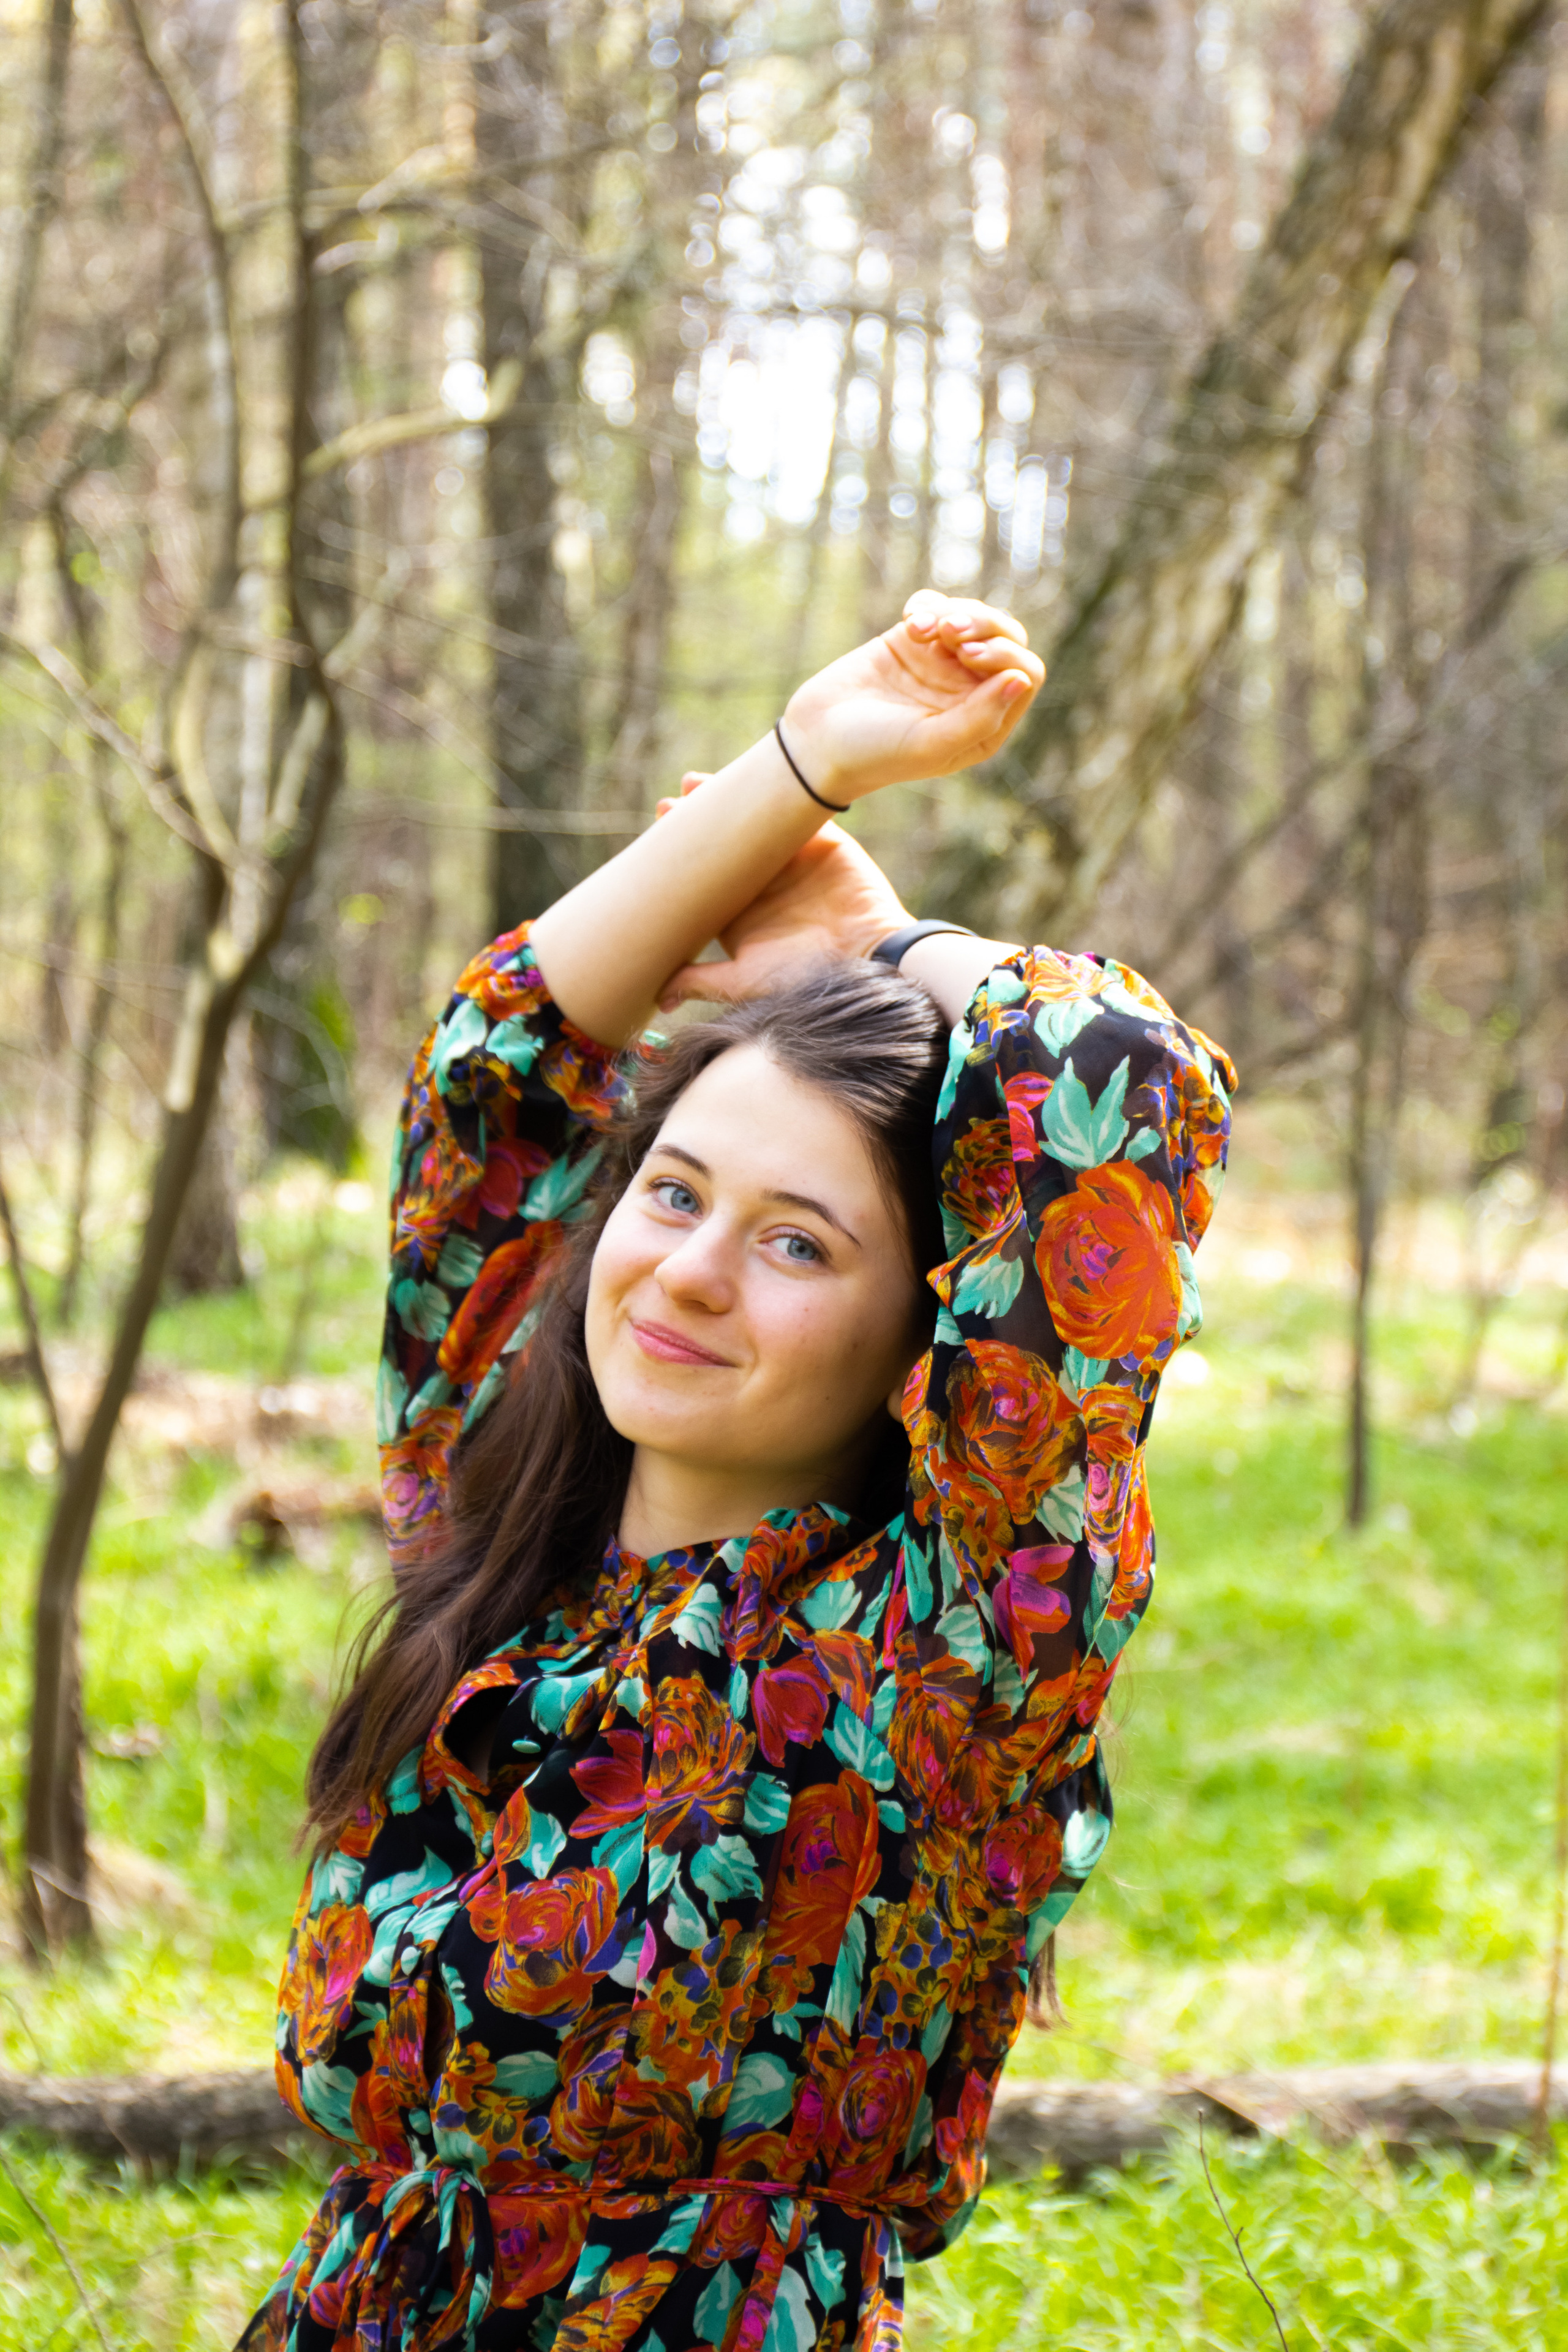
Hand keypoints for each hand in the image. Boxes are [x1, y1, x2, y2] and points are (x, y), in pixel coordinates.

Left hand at [653, 775, 909, 1009]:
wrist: (867, 960)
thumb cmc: (805, 976)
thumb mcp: (745, 979)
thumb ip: (701, 981)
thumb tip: (658, 997)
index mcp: (742, 912)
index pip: (703, 879)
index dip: (679, 861)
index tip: (650, 846)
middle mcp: (764, 883)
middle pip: (722, 846)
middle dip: (693, 823)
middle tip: (664, 808)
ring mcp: (793, 861)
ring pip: (753, 822)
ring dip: (724, 800)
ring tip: (690, 783)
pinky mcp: (823, 842)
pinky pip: (796, 809)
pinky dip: (776, 790)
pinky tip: (753, 774)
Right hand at [781, 590, 1042, 803]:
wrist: (816, 740)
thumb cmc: (872, 751)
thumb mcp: (928, 743)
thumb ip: (979, 717)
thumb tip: (1021, 680)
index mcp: (986, 723)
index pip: (1025, 674)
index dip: (1006, 654)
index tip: (967, 655)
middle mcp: (971, 692)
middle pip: (1007, 638)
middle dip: (984, 624)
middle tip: (949, 631)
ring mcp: (943, 664)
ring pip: (976, 617)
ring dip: (954, 611)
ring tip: (919, 625)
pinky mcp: (915, 642)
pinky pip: (939, 606)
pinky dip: (927, 605)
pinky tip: (907, 622)